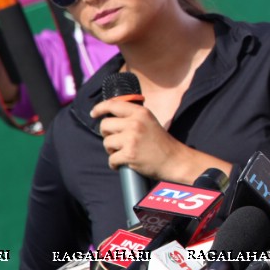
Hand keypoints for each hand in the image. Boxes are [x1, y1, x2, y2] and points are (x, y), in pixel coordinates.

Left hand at [90, 99, 228, 182]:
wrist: (174, 160)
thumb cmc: (160, 142)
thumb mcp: (149, 121)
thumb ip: (133, 116)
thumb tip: (110, 114)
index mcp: (141, 112)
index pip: (113, 104)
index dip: (100, 108)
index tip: (94, 113)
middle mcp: (136, 123)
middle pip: (105, 125)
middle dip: (107, 134)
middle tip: (117, 140)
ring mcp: (132, 138)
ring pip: (106, 142)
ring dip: (111, 150)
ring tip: (124, 152)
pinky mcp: (129, 154)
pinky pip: (111, 159)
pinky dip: (115, 164)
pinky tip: (124, 163)